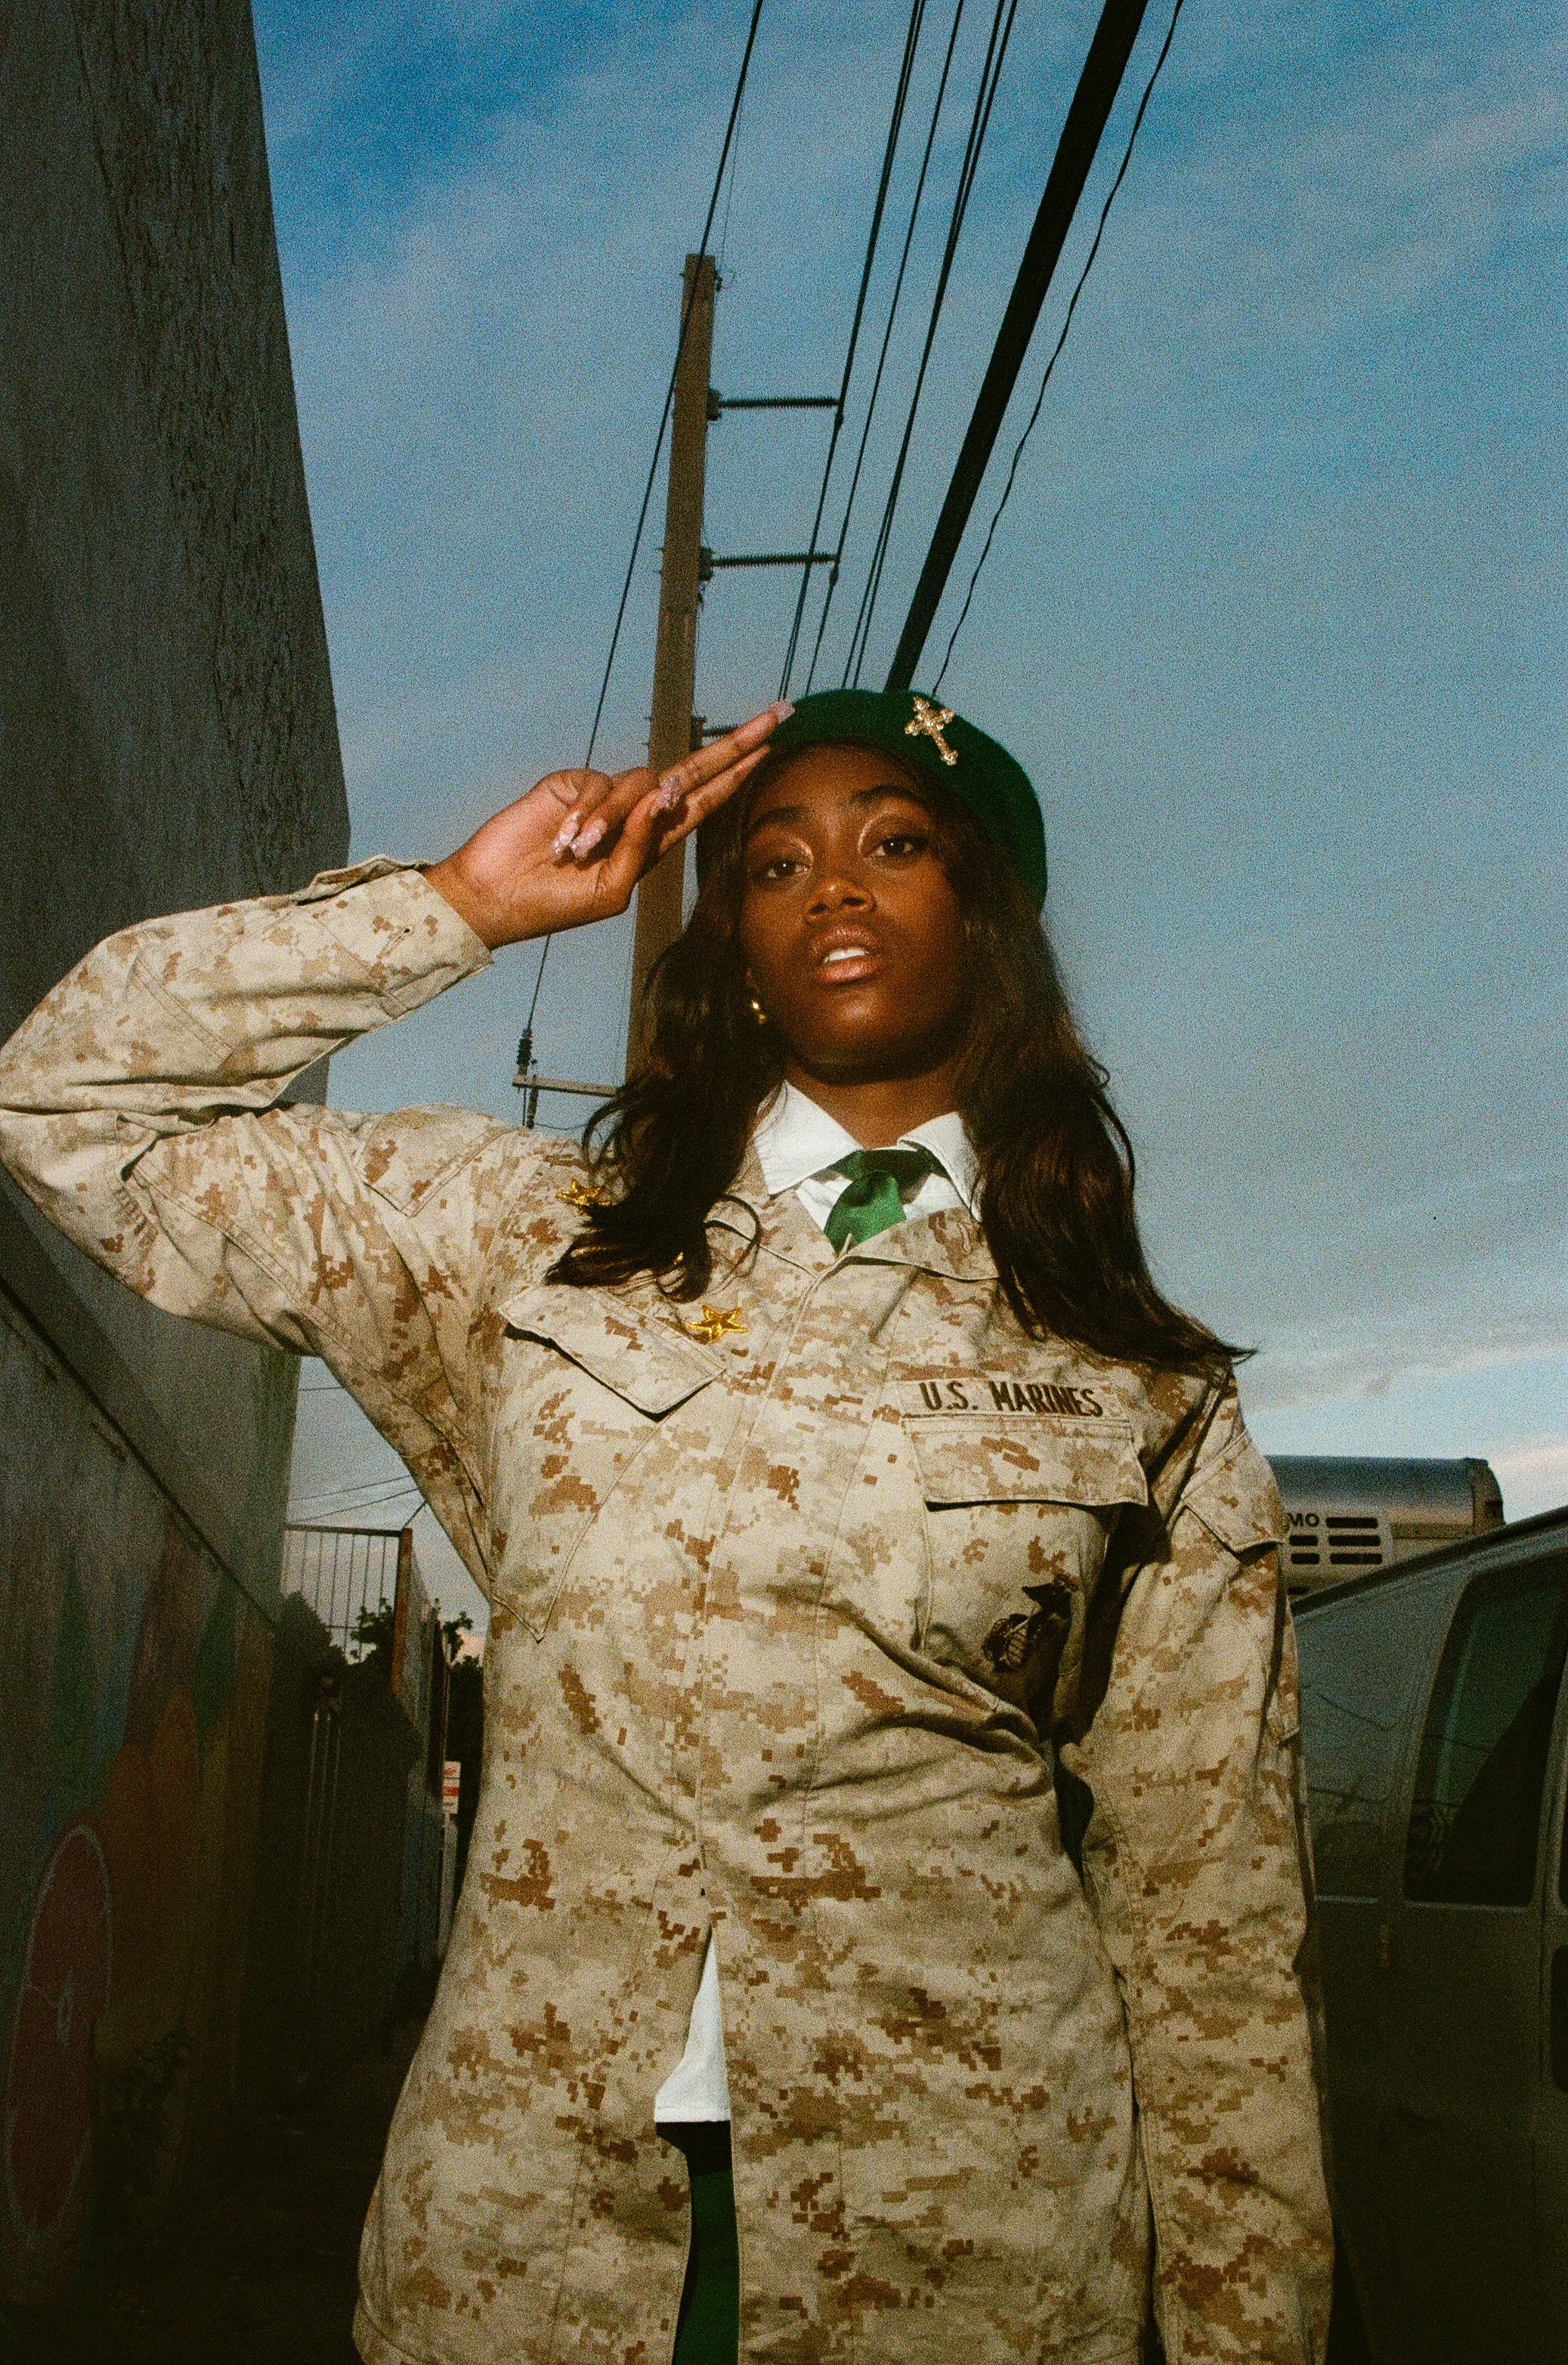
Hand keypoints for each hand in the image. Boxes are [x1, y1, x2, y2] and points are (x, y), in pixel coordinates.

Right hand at [423, 704, 789, 949]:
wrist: (496, 896)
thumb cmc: (556, 903)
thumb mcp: (612, 889)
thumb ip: (643, 844)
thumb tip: (666, 792)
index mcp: (653, 843)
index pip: (706, 801)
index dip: (738, 774)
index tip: (773, 746)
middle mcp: (636, 815)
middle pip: (694, 769)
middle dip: (737, 744)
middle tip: (779, 714)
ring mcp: (606, 797)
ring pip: (638, 785)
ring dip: (612, 821)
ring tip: (580, 851)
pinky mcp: (573, 783)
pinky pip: (599, 786)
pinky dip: (586, 815)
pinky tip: (565, 842)